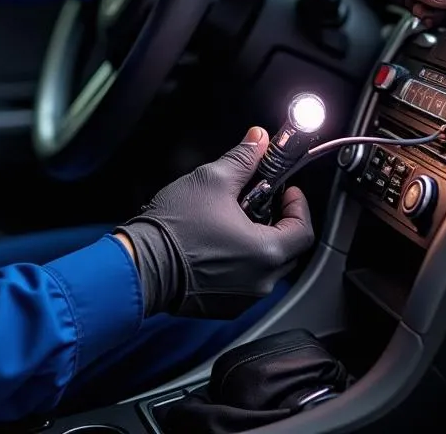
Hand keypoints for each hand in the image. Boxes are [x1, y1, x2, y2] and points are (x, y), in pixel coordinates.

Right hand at [114, 127, 313, 319]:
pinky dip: (240, 260)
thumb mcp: (212, 180)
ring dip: (257, 240)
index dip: (298, 205)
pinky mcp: (224, 305)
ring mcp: (242, 297)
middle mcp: (261, 281)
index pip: (303, 229)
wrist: (141, 264)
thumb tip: (258, 140)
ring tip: (232, 218)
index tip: (286, 190)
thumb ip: (243, 159)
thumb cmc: (176, 227)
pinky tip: (217, 241)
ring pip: (265, 265)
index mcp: (267, 252)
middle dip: (277, 220)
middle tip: (258, 200)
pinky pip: (245, 280)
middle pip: (287, 248)